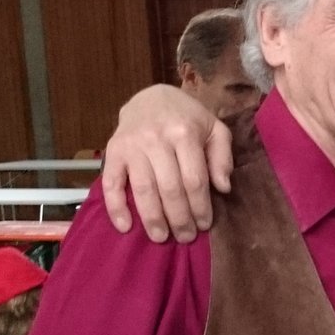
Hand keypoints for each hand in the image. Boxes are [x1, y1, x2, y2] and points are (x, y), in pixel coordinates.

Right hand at [102, 85, 230, 242]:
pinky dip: (115, 207)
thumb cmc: (188, 118)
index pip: (194, 179)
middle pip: (169, 188)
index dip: (200, 206)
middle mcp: (156, 139)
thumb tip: (223, 188)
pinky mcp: (112, 151)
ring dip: (152, 218)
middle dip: (179, 218)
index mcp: (184, 133)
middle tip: (186, 237)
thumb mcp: (215, 129)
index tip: (205, 225)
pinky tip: (125, 227)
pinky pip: (111, 183)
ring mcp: (131, 146)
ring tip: (161, 237)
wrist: (150, 97)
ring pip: (143, 189)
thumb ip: (222, 157)